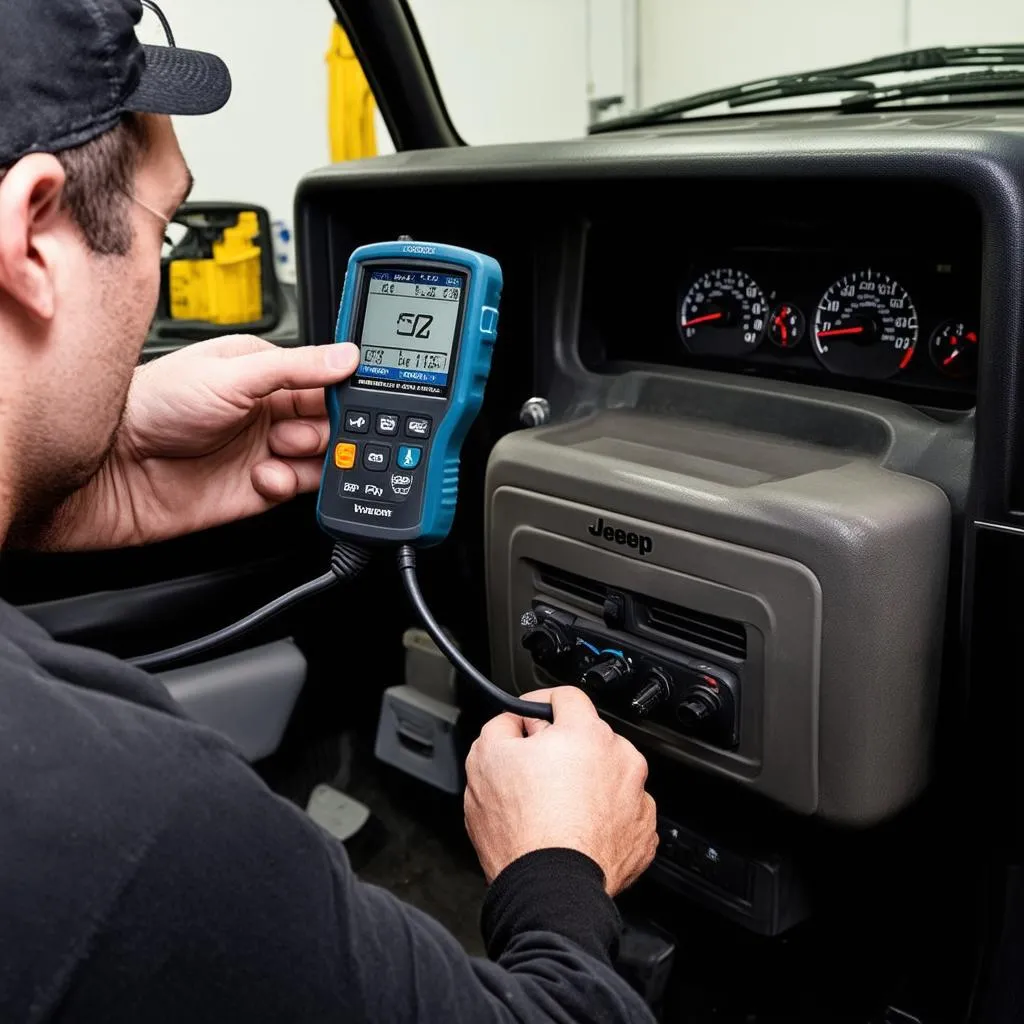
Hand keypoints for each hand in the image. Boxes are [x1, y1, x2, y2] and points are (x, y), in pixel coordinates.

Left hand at [37, 335, 358, 548]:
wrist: (112, 470)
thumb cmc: (150, 407)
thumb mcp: (230, 375)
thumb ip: (295, 368)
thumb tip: (347, 355)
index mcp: (264, 371)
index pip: (325, 379)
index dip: (343, 390)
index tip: (356, 400)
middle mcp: (268, 410)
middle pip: (330, 420)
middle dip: (330, 426)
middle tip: (307, 427)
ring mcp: (265, 450)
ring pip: (322, 456)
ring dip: (312, 455)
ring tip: (282, 448)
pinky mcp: (261, 489)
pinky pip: (301, 488)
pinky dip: (290, 483)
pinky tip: (263, 474)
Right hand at [464, 687, 657, 895]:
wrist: (550, 890)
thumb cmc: (521, 830)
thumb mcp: (485, 759)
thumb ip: (501, 725)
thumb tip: (511, 722)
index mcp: (586, 733)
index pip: (566, 697)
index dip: (538, 705)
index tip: (527, 720)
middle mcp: (621, 759)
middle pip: (587, 738)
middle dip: (561, 750)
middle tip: (532, 774)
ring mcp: (637, 798)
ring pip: (605, 775)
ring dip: (584, 783)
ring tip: (553, 810)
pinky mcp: (643, 833)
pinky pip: (619, 811)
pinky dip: (600, 816)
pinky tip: (574, 830)